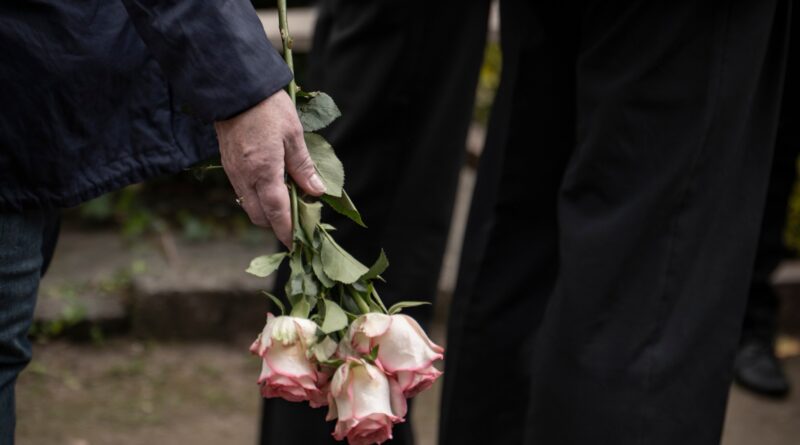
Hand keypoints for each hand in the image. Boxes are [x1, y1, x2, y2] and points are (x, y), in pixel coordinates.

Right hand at [215, 90, 325, 246]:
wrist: (233, 88)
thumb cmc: (268, 108)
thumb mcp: (293, 135)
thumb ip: (303, 166)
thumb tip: (316, 192)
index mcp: (264, 172)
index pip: (276, 212)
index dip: (286, 231)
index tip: (296, 244)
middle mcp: (245, 177)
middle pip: (259, 216)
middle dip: (276, 224)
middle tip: (297, 221)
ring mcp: (233, 172)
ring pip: (248, 205)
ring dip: (265, 211)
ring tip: (286, 204)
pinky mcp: (227, 164)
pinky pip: (242, 191)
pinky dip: (256, 197)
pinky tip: (270, 187)